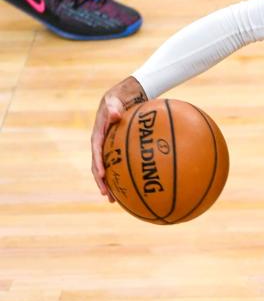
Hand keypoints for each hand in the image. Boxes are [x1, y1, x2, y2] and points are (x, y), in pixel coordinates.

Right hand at [91, 76, 146, 201]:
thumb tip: (115, 115)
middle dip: (101, 181)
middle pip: (98, 166)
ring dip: (109, 184)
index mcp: (98, 136)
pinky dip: (121, 175)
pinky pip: (118, 165)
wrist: (119, 100)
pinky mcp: (116, 150)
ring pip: (107, 170)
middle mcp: (101, 145)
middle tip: (106, 195)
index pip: (96, 153)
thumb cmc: (116, 102)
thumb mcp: (113, 103)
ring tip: (114, 200)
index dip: (98, 164)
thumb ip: (113, 109)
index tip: (102, 175)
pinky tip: (130, 187)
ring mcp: (108, 149)